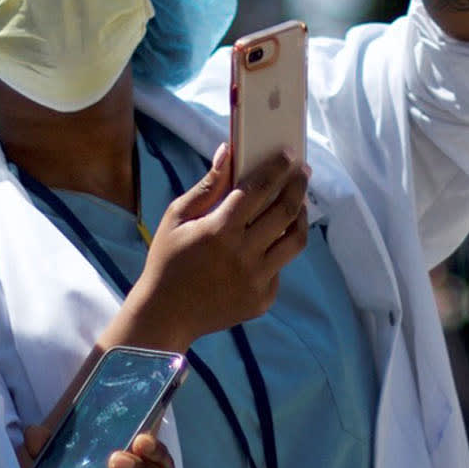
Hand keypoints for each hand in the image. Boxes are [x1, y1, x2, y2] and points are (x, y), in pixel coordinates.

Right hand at [122, 146, 309, 348]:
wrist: (166, 315)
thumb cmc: (167, 261)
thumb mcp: (176, 218)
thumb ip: (207, 186)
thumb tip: (228, 152)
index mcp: (219, 230)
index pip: (258, 190)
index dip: (277, 168)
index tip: (289, 154)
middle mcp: (243, 254)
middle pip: (286, 212)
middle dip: (298, 185)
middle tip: (302, 171)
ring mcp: (257, 279)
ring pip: (295, 241)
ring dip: (301, 217)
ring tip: (299, 204)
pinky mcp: (263, 299)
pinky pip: (280, 267)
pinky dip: (278, 249)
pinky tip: (270, 241)